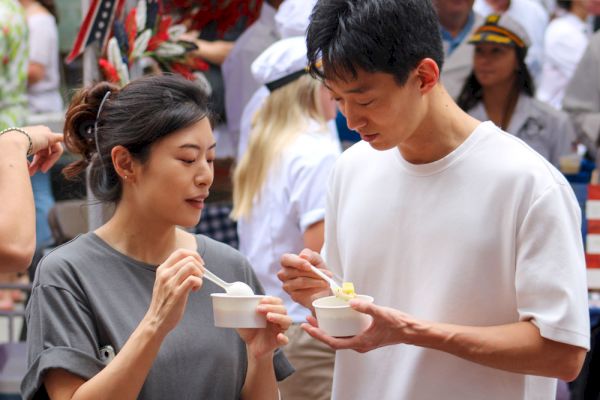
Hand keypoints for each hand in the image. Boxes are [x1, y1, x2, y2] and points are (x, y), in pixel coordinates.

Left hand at [25, 125, 63, 174]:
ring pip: (37, 157)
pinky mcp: (21, 145)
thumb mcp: (49, 136)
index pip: (56, 149)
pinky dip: (27, 162)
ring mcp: (30, 141)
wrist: (12, 142)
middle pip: (46, 153)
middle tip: (37, 172)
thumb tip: (67, 137)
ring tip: (29, 173)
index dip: (53, 160)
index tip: (44, 169)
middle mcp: (39, 136)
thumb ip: (60, 137)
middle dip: (42, 163)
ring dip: (35, 165)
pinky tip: (24, 166)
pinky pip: (28, 156)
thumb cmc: (31, 139)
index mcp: (46, 132)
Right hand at [143, 249, 203, 336]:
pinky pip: (193, 279)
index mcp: (162, 269)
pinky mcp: (177, 293)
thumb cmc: (163, 302)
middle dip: (200, 265)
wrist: (156, 321)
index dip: (193, 255)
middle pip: (188, 258)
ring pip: (191, 266)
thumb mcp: (164, 282)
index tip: (200, 263)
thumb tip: (191, 264)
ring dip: (199, 274)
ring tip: (197, 283)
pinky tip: (195, 290)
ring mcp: (170, 283)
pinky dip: (199, 283)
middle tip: (200, 275)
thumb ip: (173, 272)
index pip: (180, 252)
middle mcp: (165, 274)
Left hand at [237, 297, 291, 359]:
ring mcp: (279, 330)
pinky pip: (285, 339)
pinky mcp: (278, 342)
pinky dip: (284, 337)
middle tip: (259, 309)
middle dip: (272, 307)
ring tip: (269, 317)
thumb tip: (228, 299)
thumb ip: (240, 310)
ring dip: (279, 317)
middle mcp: (278, 319)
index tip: (261, 300)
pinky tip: (279, 336)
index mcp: (272, 311)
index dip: (271, 300)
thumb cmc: (250, 330)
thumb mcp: (243, 319)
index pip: (277, 301)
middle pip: (283, 309)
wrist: (251, 347)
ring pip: (287, 321)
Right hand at [277, 249, 330, 310]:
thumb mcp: (316, 258)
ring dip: (316, 281)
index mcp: (287, 261)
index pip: (286, 259)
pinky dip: (315, 289)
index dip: (297, 262)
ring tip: (326, 281)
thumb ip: (309, 254)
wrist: (323, 285)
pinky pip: (304, 292)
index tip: (309, 266)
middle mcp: (283, 274)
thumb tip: (303, 256)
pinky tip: (321, 287)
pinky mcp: (293, 296)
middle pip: (295, 272)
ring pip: (301, 282)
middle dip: (313, 272)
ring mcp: (287, 286)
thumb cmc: (317, 268)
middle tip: (327, 274)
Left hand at [302, 299, 428, 352]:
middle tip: (307, 319)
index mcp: (360, 343)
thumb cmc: (398, 324)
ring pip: (339, 337)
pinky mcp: (365, 336)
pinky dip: (337, 327)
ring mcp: (362, 341)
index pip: (333, 342)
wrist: (411, 331)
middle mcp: (359, 344)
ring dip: (327, 328)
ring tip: (316, 317)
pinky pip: (346, 333)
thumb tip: (351, 301)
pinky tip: (334, 317)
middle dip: (319, 331)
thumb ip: (366, 307)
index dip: (318, 335)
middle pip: (333, 340)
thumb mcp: (382, 314)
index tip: (307, 326)